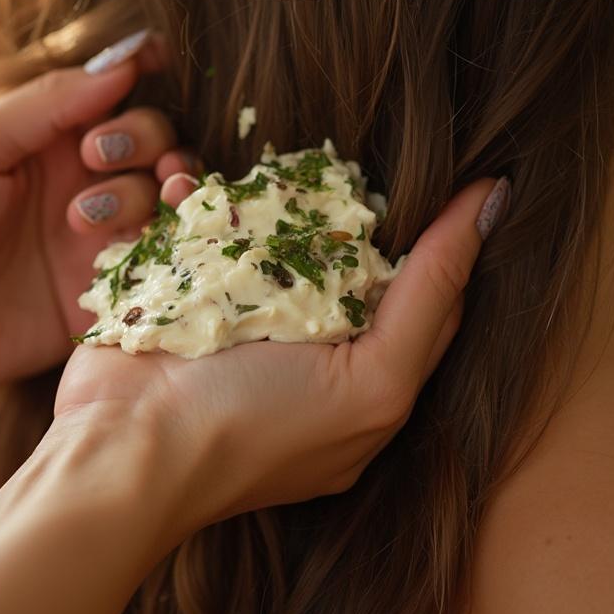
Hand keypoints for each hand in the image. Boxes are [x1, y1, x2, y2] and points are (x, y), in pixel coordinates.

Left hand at [0, 32, 196, 406]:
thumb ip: (49, 102)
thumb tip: (125, 60)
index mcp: (47, 137)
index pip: (118, 96)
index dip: (146, 77)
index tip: (157, 65)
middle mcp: (81, 183)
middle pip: (155, 145)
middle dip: (148, 141)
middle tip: (99, 160)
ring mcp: (95, 242)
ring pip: (164, 204)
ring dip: (150, 196)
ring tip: (91, 219)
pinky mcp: (102, 298)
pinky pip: (159, 268)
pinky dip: (164, 253)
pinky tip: (128, 254)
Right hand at [54, 178, 503, 537]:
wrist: (119, 449)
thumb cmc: (252, 428)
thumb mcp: (371, 383)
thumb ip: (432, 298)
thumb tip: (494, 202)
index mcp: (363, 382)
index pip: (427, 296)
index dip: (446, 235)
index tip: (460, 170)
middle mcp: (308, 349)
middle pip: (349, 255)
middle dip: (345, 210)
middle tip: (351, 165)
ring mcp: (241, 319)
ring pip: (276, 232)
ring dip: (268, 200)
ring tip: (269, 174)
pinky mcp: (183, 294)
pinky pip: (207, 228)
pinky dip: (203, 204)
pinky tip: (192, 183)